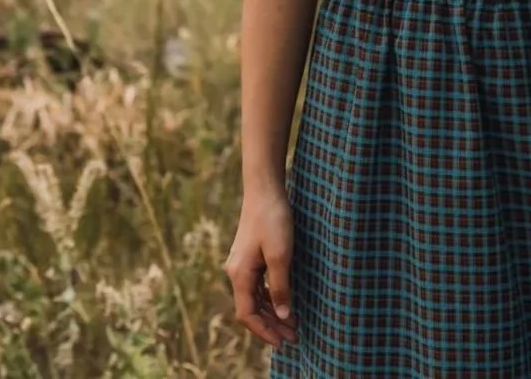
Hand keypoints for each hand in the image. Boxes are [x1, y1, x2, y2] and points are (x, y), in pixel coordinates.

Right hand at [225, 184, 297, 347]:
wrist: (265, 188)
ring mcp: (242, 264)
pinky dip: (270, 297)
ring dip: (272, 313)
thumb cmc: (273, 219)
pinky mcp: (249, 256)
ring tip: (292, 324)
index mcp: (240, 275)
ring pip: (255, 298)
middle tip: (294, 337)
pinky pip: (257, 286)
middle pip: (251, 309)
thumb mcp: (281, 254)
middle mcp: (236, 272)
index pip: (248, 315)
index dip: (265, 331)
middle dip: (272, 325)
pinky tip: (284, 301)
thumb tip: (284, 316)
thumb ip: (281, 286)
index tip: (283, 342)